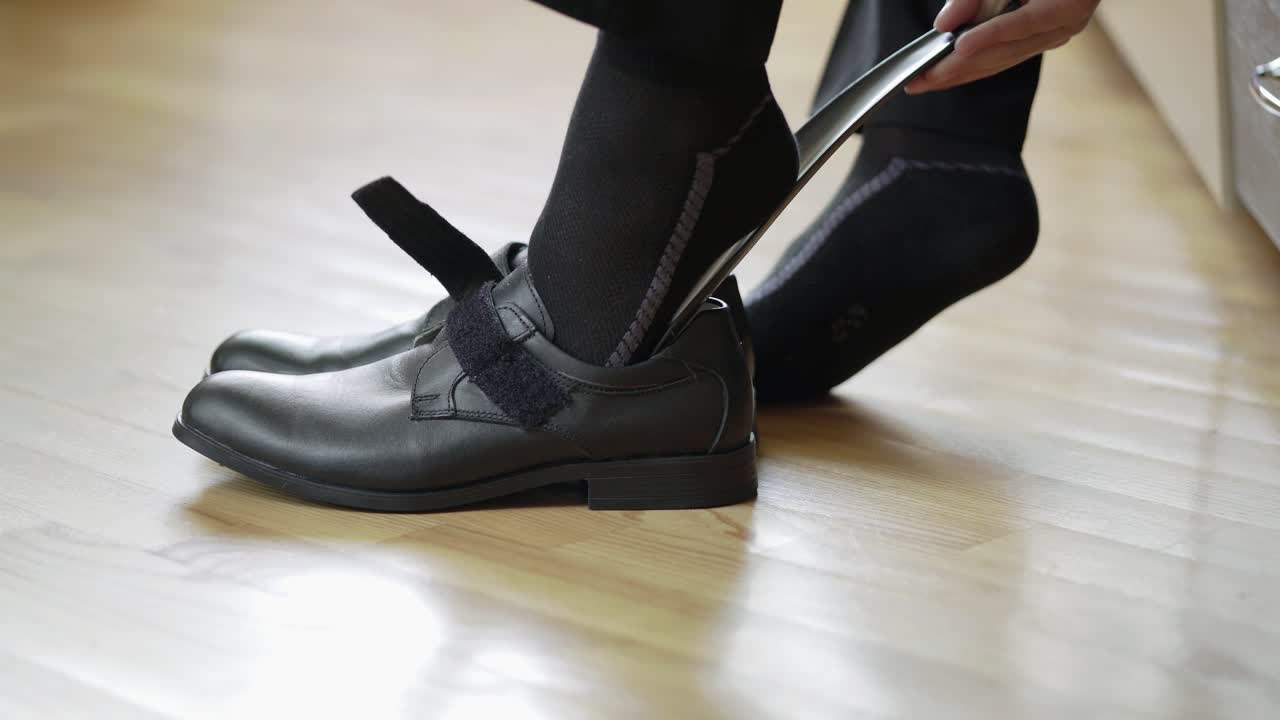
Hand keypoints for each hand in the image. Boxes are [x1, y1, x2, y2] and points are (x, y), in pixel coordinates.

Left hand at [904, 0, 1100, 93]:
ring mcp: (1053, 37)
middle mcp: (1064, 24)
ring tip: (921, 83)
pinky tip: (943, 76)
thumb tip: (943, 24)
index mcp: (1067, 3)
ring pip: (1000, 60)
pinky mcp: (1041, 42)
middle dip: (958, 67)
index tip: (960, 46)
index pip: (1024, 23)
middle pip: (1005, 51)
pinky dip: (971, 66)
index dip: (991, 36)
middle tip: (919, 80)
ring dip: (958, 74)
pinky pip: (1002, 58)